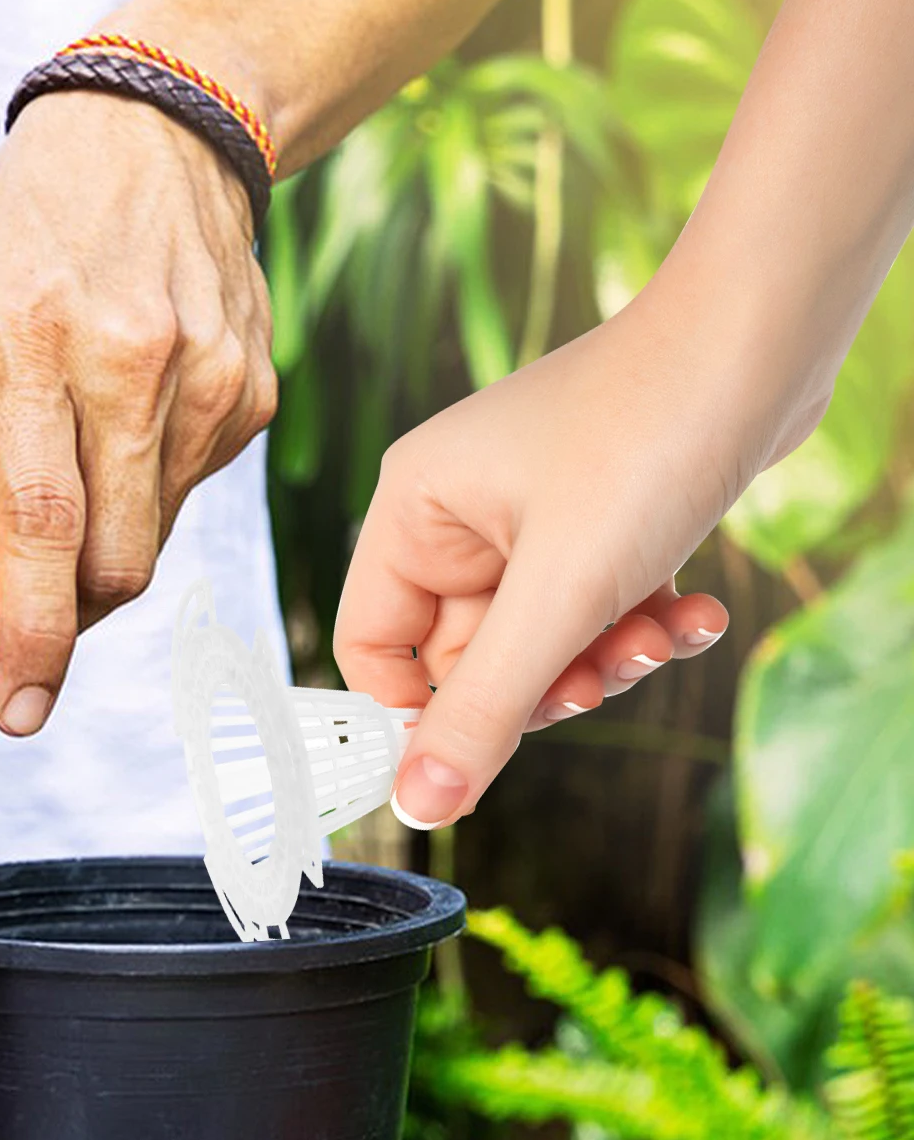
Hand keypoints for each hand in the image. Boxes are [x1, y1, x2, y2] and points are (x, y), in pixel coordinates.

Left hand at [0, 91, 276, 735]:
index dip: (30, 632)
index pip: (40, 524)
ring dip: (94, 557)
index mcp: (33, 340)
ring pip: (151, 542)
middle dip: (61, 617)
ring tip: (65, 486)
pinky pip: (186, 498)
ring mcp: (206, 382)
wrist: (155, 136)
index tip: (14, 706)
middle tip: (20, 614)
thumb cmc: (24, 228)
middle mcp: (130, 362)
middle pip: (111, 562)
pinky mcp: (249, 395)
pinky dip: (140, 503)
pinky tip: (119, 436)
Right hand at [332, 290, 805, 829]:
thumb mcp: (559, 595)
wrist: (768, 334)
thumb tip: (417, 805)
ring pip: (542, 642)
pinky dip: (644, 622)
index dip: (417, 709)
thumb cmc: (648, 434)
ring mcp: (532, 518)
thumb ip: (484, 709)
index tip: (474, 754)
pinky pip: (597, 608)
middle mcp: (462, 514)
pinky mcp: (598, 521)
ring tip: (661, 632)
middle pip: (468, 657)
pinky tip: (694, 609)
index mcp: (415, 510)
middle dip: (544, 681)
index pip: (372, 645)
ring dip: (606, 658)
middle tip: (600, 672)